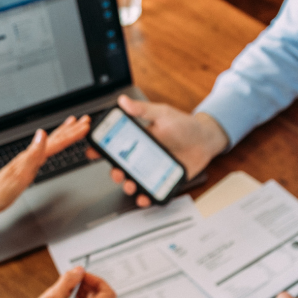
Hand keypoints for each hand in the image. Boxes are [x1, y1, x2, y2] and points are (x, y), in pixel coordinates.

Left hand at [0, 115, 90, 217]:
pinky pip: (44, 151)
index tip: (85, 125)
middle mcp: (30, 155)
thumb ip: (33, 153)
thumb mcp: (20, 174)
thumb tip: (42, 133)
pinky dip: (52, 144)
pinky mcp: (27, 166)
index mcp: (31, 156)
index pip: (56, 142)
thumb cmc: (1, 190)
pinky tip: (51, 144)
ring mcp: (28, 159)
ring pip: (49, 143)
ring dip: (62, 133)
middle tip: (84, 120)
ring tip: (71, 125)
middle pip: (54, 139)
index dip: (71, 134)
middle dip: (70, 129)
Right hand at [6, 267, 116, 297]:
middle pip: (98, 297)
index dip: (97, 281)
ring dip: (79, 292)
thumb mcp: (52, 297)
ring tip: (62, 290)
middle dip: (86, 285)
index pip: (107, 294)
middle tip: (70, 281)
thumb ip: (69, 280)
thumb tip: (79, 271)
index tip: (83, 276)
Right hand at [85, 95, 227, 207]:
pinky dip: (145, 196)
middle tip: (117, 173)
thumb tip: (123, 101)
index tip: (92, 152)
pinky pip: (151, 191)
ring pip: (134, 181)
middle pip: (122, 167)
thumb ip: (142, 110)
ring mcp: (152, 169)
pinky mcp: (163, 179)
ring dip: (128, 186)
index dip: (101, 149)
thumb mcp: (162, 114)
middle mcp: (142, 156)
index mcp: (138, 139)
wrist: (206, 140)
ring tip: (131, 186)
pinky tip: (144, 197)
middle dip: (115, 173)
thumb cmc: (184, 125)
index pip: (115, 145)